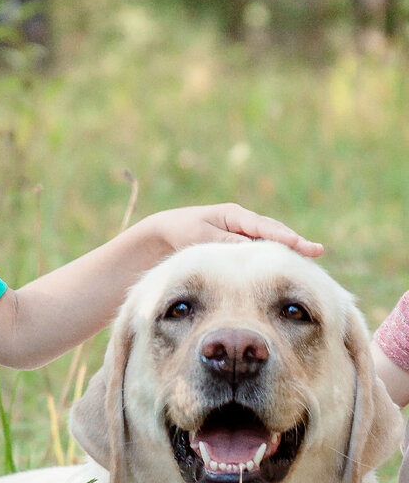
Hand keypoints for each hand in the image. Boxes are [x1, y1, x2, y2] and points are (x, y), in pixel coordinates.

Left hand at [142, 203, 322, 257]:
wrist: (166, 232)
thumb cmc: (182, 231)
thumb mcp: (200, 236)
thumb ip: (225, 242)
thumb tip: (251, 248)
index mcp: (234, 215)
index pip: (262, 226)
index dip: (281, 236)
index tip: (298, 243)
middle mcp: (243, 222)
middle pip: (273, 232)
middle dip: (294, 242)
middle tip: (316, 251)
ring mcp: (243, 234)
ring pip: (269, 242)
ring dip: (287, 251)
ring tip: (310, 259)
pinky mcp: (241, 245)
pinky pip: (261, 250)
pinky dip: (273, 257)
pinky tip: (287, 267)